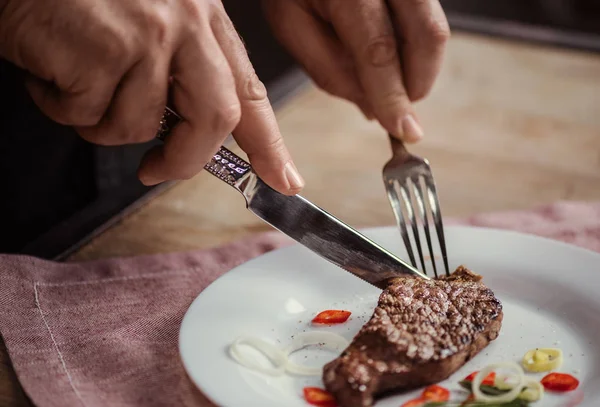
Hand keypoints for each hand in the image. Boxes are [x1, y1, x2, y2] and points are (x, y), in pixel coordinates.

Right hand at [0, 0, 303, 194]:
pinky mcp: (105, 49)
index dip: (268, 142)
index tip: (284, 178)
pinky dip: (61, 107)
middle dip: (184, 159)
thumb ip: (176, 73)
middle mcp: (185, 21)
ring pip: (137, 127)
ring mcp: (147, 34)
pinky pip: (89, 117)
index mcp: (202, 16)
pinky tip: (49, 69)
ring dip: (97, 121)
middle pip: (215, 119)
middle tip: (155, 171)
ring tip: (71, 79)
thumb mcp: (145, 22)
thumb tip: (184, 136)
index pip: (248, 91)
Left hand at [262, 0, 449, 142]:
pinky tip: (388, 57)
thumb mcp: (290, 24)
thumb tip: (373, 107)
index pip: (378, 50)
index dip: (394, 96)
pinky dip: (413, 48)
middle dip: (418, 83)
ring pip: (434, 27)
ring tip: (386, 81)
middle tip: (399, 109)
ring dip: (417, 67)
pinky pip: (427, 17)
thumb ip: (329, 70)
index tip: (405, 131)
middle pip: (428, 34)